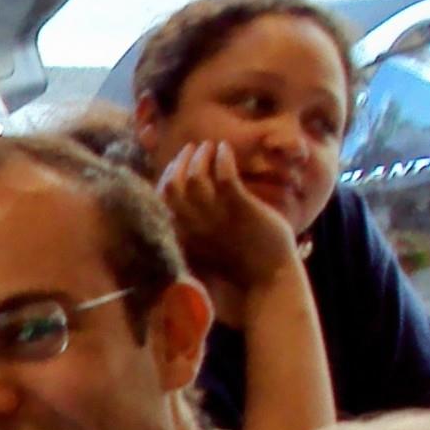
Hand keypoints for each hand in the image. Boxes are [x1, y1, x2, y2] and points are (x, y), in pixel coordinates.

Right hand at [154, 142, 305, 321]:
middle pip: (173, 185)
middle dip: (180, 161)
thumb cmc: (238, 269)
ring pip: (196, 177)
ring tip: (210, 147)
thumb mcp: (205, 249)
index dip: (167, 176)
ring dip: (201, 156)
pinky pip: (225, 177)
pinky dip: (222, 158)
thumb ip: (192, 228)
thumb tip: (187, 202)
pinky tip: (225, 150)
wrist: (267, 283)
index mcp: (184, 236)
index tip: (177, 165)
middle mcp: (195, 226)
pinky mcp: (241, 210)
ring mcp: (217, 218)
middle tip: (193, 149)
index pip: (162, 198)